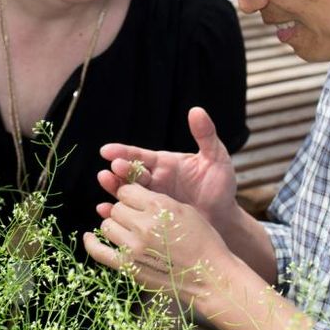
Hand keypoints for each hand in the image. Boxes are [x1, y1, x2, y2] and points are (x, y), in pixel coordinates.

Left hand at [84, 183, 231, 318]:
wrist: (210, 276)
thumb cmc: (203, 241)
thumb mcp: (185, 210)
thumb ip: (157, 200)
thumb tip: (131, 194)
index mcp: (159, 206)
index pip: (127, 190)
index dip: (131, 195)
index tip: (137, 202)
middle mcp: (143, 224)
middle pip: (116, 207)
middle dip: (124, 210)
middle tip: (138, 220)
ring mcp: (133, 247)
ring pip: (107, 225)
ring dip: (115, 226)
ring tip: (129, 233)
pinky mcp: (128, 267)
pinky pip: (98, 250)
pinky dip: (91, 242)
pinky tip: (88, 236)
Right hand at [96, 107, 237, 228]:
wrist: (224, 217)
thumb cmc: (220, 185)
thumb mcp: (216, 157)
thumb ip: (205, 135)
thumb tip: (196, 110)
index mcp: (164, 164)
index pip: (140, 155)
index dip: (123, 152)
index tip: (107, 150)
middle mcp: (154, 180)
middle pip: (130, 174)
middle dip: (119, 170)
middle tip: (113, 169)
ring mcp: (151, 200)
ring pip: (126, 193)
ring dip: (113, 187)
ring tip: (105, 182)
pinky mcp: (151, 219)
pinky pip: (130, 215)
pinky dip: (115, 213)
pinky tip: (105, 211)